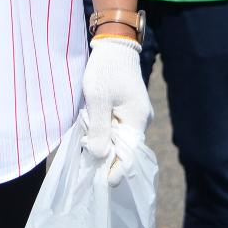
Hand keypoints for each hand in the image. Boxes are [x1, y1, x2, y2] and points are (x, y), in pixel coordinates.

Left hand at [79, 35, 150, 184]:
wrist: (114, 44)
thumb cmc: (105, 69)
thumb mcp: (97, 98)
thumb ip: (98, 127)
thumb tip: (98, 156)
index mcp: (137, 119)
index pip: (129, 154)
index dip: (116, 169)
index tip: (104, 184)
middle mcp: (140, 119)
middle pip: (124, 148)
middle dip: (107, 158)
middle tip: (89, 170)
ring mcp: (135, 114)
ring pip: (119, 138)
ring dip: (104, 144)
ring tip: (87, 154)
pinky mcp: (127, 108)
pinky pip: (117, 127)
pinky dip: (105, 133)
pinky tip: (91, 135)